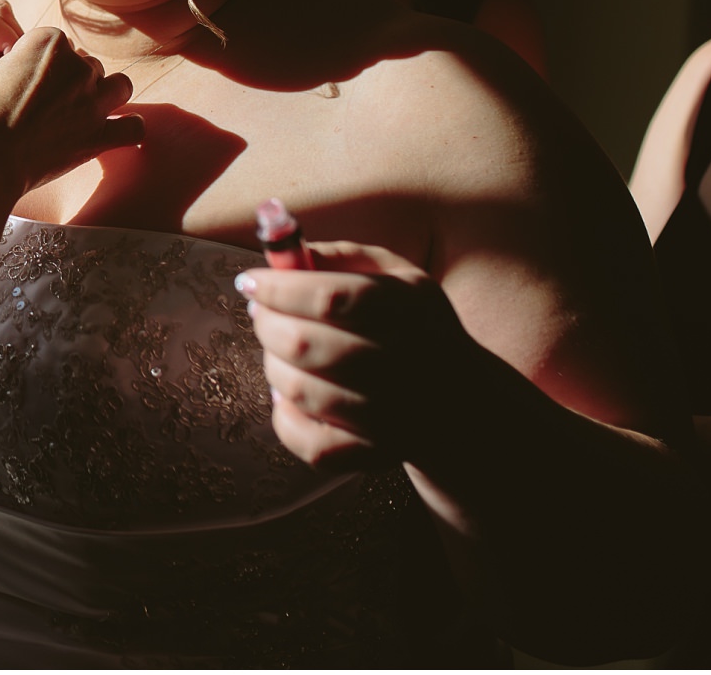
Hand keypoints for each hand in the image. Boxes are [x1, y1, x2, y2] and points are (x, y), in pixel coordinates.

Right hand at [0, 26, 143, 198]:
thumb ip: (20, 65)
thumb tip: (29, 73)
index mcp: (47, 42)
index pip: (59, 44)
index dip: (46, 64)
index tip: (32, 82)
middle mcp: (76, 66)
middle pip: (88, 65)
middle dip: (75, 81)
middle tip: (52, 104)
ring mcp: (92, 101)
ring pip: (120, 86)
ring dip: (107, 95)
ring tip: (89, 110)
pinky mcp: (98, 136)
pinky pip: (134, 127)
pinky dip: (128, 129)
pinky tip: (116, 132)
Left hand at [239, 241, 483, 472]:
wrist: (459, 399)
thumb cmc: (410, 324)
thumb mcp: (393, 275)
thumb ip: (341, 256)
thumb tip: (284, 256)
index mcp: (408, 306)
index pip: (332, 297)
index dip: (280, 289)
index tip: (251, 281)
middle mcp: (405, 362)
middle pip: (307, 345)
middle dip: (268, 325)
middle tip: (262, 315)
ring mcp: (393, 415)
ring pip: (302, 392)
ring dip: (274, 366)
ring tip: (280, 352)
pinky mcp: (377, 455)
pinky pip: (313, 446)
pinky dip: (286, 418)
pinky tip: (291, 396)